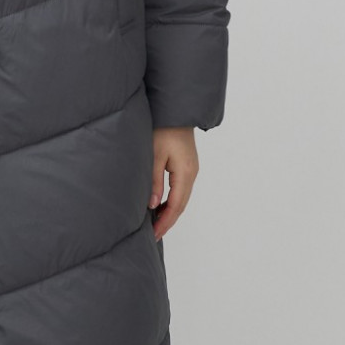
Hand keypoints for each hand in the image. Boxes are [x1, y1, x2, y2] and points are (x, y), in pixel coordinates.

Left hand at [148, 126, 198, 240]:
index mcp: (185, 172)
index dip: (165, 222)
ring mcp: (191, 169)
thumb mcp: (154, 155)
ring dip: (170, 211)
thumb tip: (153, 206)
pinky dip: (172, 200)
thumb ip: (154, 181)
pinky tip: (161, 205)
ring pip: (182, 198)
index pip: (176, 205)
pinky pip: (181, 189)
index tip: (154, 234)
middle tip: (153, 234)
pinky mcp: (187, 165)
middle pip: (181, 204)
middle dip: (168, 220)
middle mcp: (192, 173)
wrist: (174, 110)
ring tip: (156, 224)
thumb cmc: (162, 128)